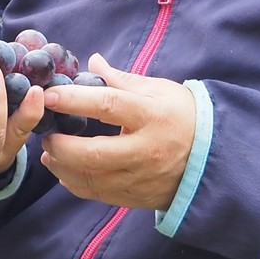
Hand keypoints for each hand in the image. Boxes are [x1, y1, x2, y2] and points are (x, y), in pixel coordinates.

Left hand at [35, 54, 195, 209]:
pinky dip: (75, 183)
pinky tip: (64, 170)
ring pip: (91, 178)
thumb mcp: (159, 91)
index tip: (50, 95)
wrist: (213, 156)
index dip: (75, 100)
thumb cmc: (183, 116)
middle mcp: (146, 150)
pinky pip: (97, 194)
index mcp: (152, 116)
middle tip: (46, 133)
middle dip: (61, 144)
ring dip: (62, 166)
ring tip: (49, 152)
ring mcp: (141, 178)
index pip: (108, 106)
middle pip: (93, 153)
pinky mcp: (137, 197)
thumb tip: (93, 61)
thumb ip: (122, 79)